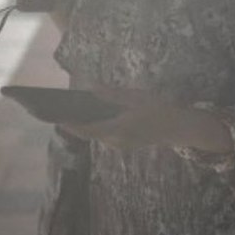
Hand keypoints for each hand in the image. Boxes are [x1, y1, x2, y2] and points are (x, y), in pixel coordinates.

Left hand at [61, 89, 231, 152]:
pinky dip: (98, 126)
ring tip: (75, 110)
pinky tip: (97, 115)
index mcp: (116, 130)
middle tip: (60, 110)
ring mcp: (121, 145)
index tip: (53, 115)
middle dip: (75, 123)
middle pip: (89, 133)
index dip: (68, 123)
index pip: (85, 129)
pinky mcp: (127, 144)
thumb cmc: (162, 110)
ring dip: (86, 125)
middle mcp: (115, 142)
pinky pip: (106, 135)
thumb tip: (91, 89)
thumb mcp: (138, 98)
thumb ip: (113, 95)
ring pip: (97, 135)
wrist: (182, 128)